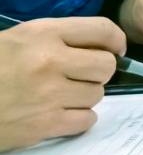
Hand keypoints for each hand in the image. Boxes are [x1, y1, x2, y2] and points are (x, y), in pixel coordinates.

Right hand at [0, 17, 122, 151]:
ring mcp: (49, 95)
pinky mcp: (43, 125)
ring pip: (97, 95)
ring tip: (60, 96)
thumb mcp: (15, 39)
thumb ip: (53, 39)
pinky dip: (76, 120)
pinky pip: (85, 121)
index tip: (115, 49)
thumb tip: (92, 46)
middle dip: (98, 72)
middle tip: (81, 76)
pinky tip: (58, 115)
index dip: (115, 40)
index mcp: (43, 33)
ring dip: (84, 97)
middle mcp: (51, 61)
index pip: (102, 29)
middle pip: (106, 66)